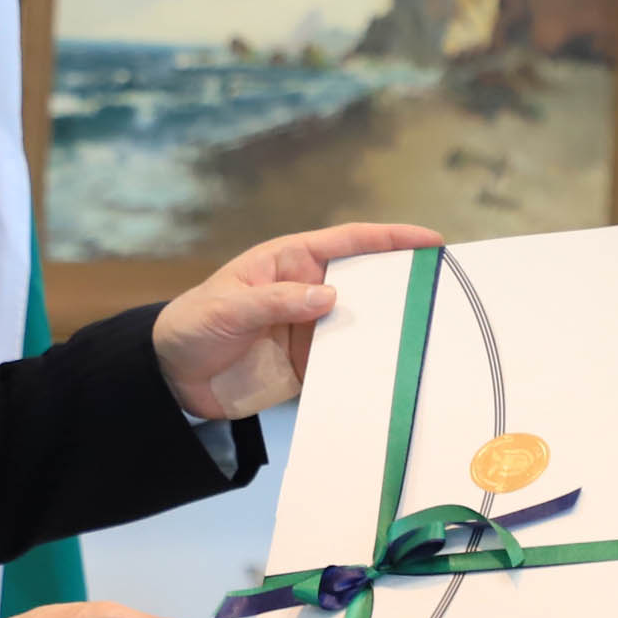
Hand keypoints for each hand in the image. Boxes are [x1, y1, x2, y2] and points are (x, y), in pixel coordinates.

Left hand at [152, 221, 444, 420]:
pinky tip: (395, 377)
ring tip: (433, 340)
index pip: (349, 243)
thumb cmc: (192, 324)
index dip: (391, 239)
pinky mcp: (308, 366)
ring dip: (391, 333)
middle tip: (447, 293)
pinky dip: (367, 370)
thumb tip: (331, 296)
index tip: (431, 241)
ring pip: (362, 326)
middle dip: (404, 284)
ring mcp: (311, 330)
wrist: (170, 378)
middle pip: (366, 283)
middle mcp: (308, 292)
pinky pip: (345, 365)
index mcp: (291, 262)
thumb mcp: (228, 308)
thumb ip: (277, 301)